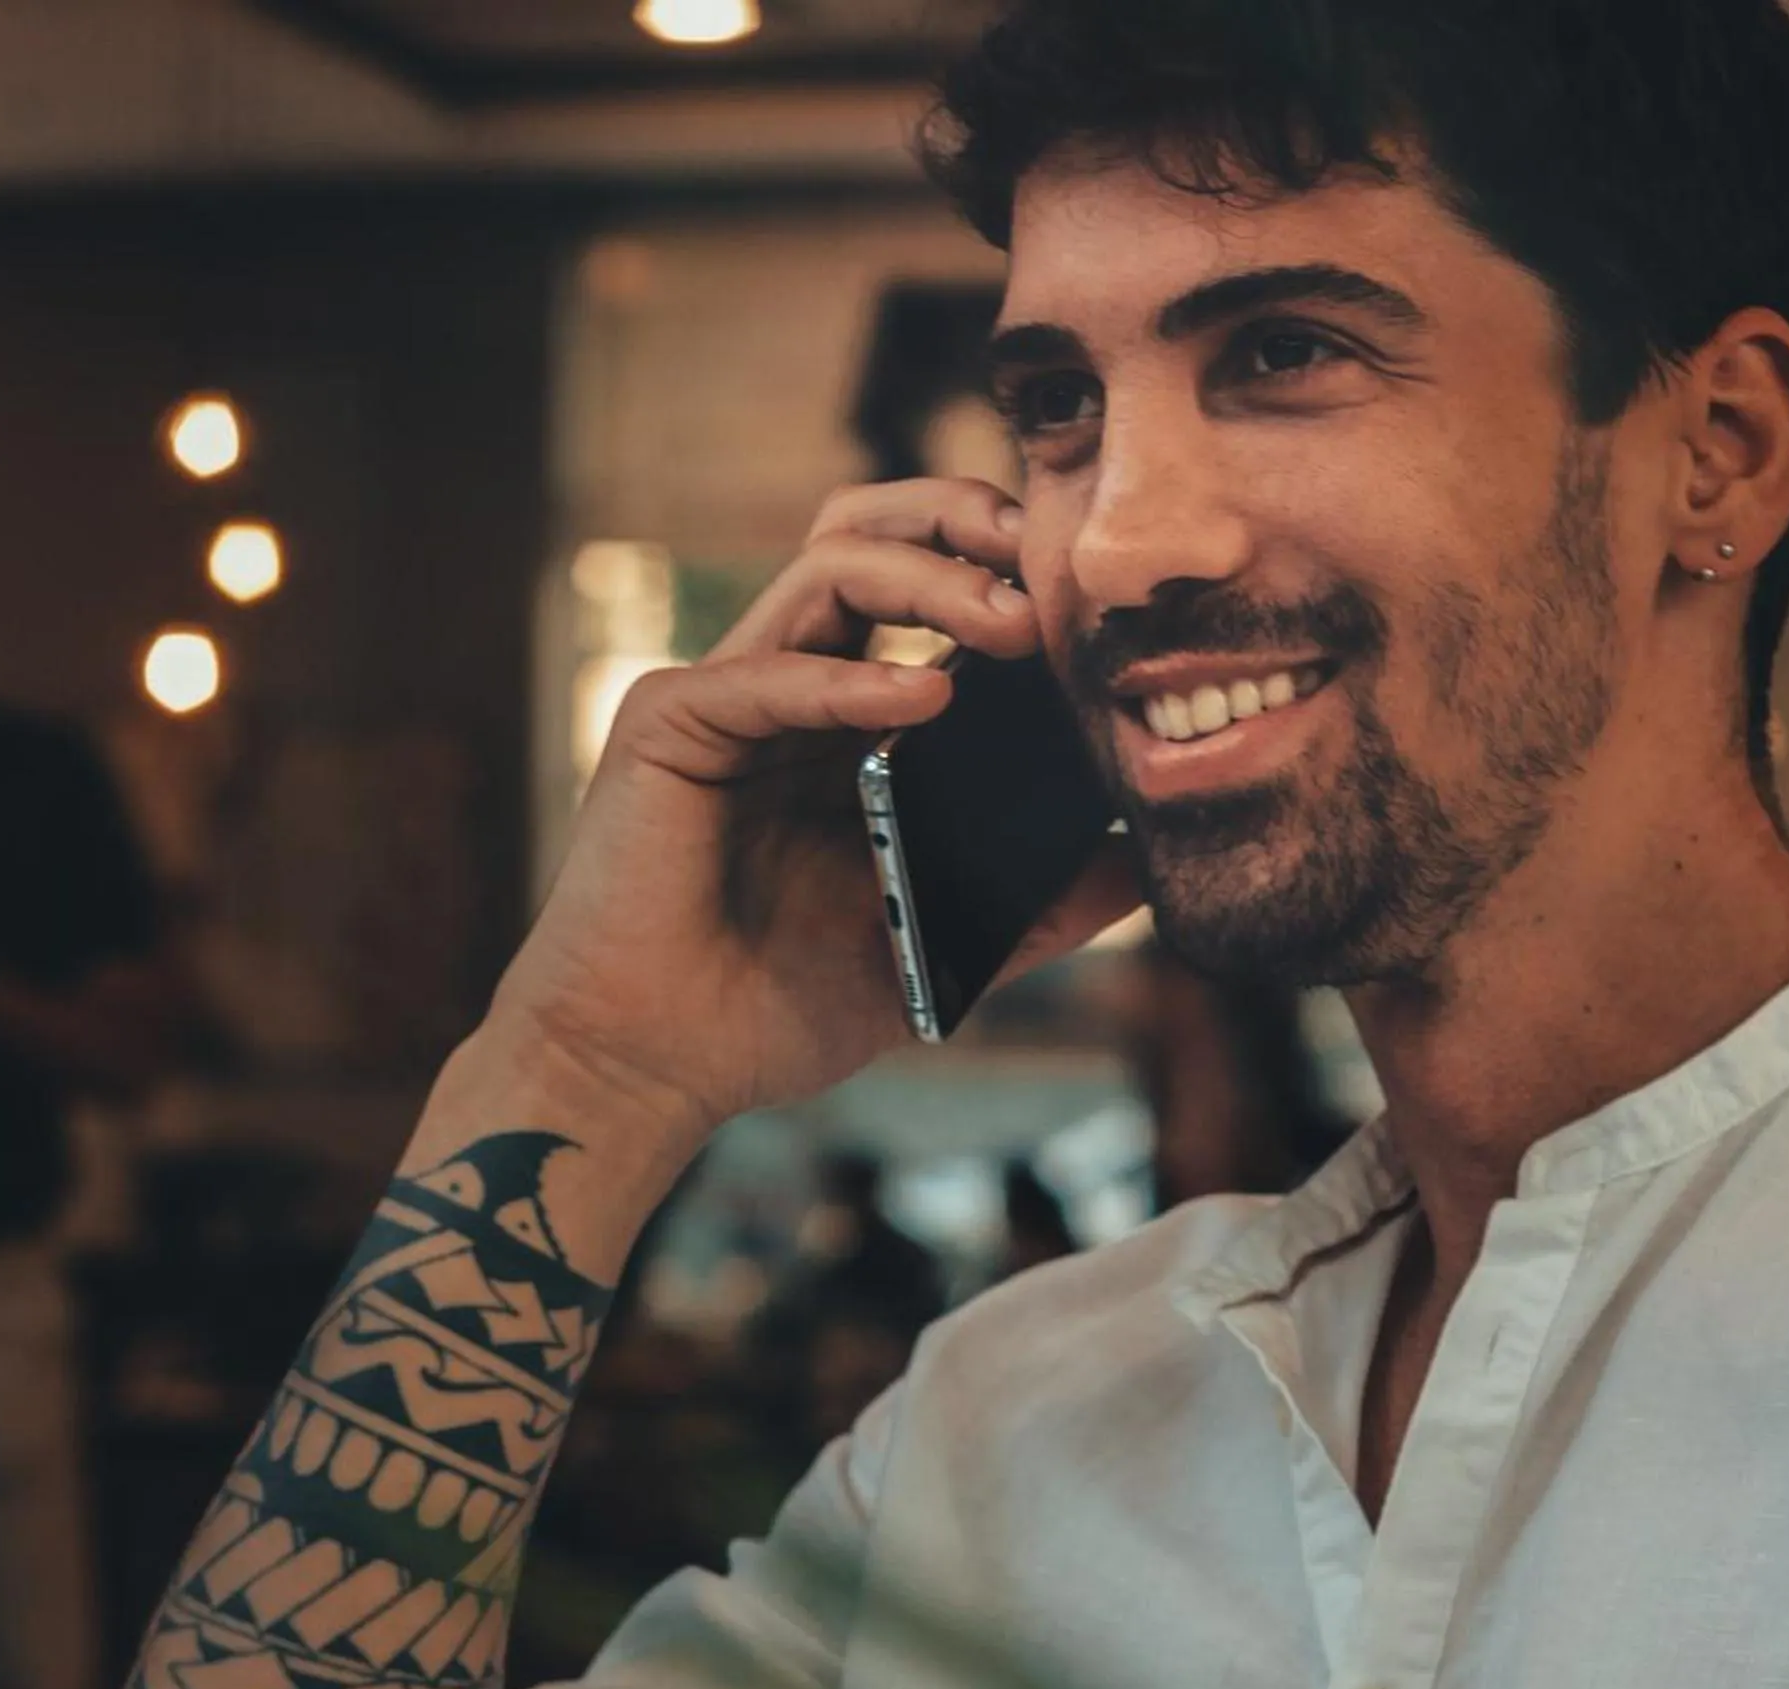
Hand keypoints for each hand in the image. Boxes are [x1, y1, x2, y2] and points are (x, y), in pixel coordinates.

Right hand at [487, 479, 1144, 1150]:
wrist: (649, 1068)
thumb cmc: (767, 1015)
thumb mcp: (932, 956)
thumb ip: (1030, 912)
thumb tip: (1139, 871)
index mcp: (843, 728)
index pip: (924, 594)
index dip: (1001, 573)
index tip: (1088, 608)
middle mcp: (786, 693)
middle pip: (871, 536)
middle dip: (963, 520)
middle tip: (1045, 563)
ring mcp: (726, 699)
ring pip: (826, 567)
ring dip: (929, 575)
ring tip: (1010, 625)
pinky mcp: (668, 725)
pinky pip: (766, 672)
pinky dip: (850, 677)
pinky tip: (928, 697)